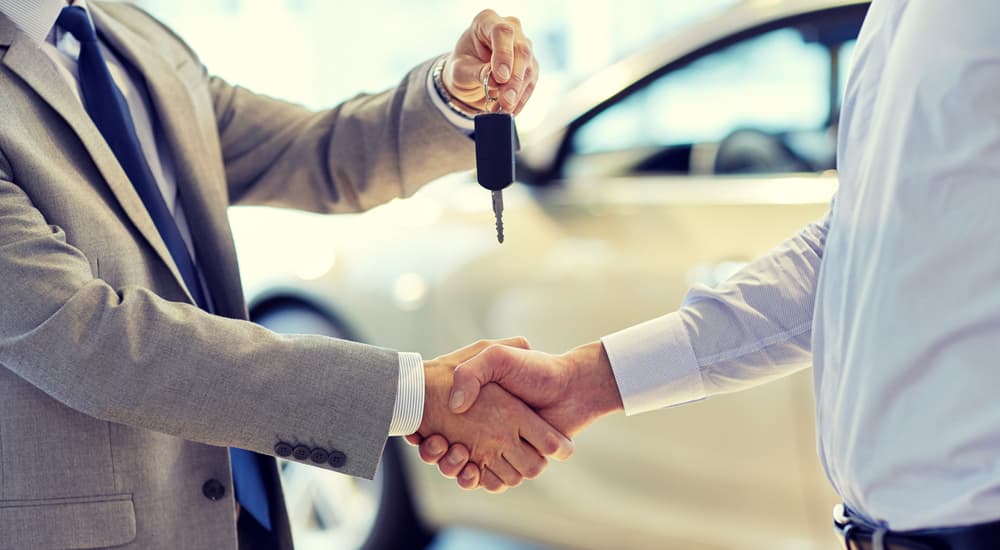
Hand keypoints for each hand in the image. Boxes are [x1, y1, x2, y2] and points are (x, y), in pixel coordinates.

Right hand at [413, 339, 573, 492]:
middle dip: (435, 453)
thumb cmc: (536, 370)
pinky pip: (488, 480)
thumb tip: (454, 407)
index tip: (419, 430)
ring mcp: (499, 448)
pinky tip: (471, 468)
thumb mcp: (497, 357)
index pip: (435, 425)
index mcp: (477, 406)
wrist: (572, 387)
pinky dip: (475, 478)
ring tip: (454, 450)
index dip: (424, 432)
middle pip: (445, 451)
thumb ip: (471, 372)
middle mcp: (485, 429)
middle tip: (434, 442)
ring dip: (452, 466)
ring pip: (463, 469)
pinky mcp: (514, 464)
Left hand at [443, 9, 538, 113]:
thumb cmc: (462, 67)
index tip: (500, 77)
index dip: (504, 54)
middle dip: (514, 80)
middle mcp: (511, 29)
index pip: (502, 32)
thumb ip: (477, 72)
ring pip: (529, 69)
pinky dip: (521, 99)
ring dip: (517, 93)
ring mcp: (523, 46)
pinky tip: (510, 110)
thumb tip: (496, 81)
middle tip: (505, 102)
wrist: (469, 77)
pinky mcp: (530, 65)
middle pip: (521, 51)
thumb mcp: (460, 70)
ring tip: (503, 110)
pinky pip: (531, 83)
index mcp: (487, 21)